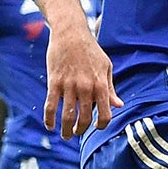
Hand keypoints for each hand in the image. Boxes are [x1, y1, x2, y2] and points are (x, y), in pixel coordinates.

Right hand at [43, 24, 120, 138]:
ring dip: (66, 130)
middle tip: (77, 133)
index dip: (101, 125)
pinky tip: (49, 126)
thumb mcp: (106, 67)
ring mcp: (69, 85)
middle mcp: (86, 87)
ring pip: (67, 116)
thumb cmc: (90, 50)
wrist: (70, 33)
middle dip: (81, 130)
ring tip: (65, 135)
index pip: (105, 114)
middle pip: (85, 119)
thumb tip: (118, 105)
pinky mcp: (54, 82)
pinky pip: (50, 106)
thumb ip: (110, 88)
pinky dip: (49, 119)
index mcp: (101, 85)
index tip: (96, 127)